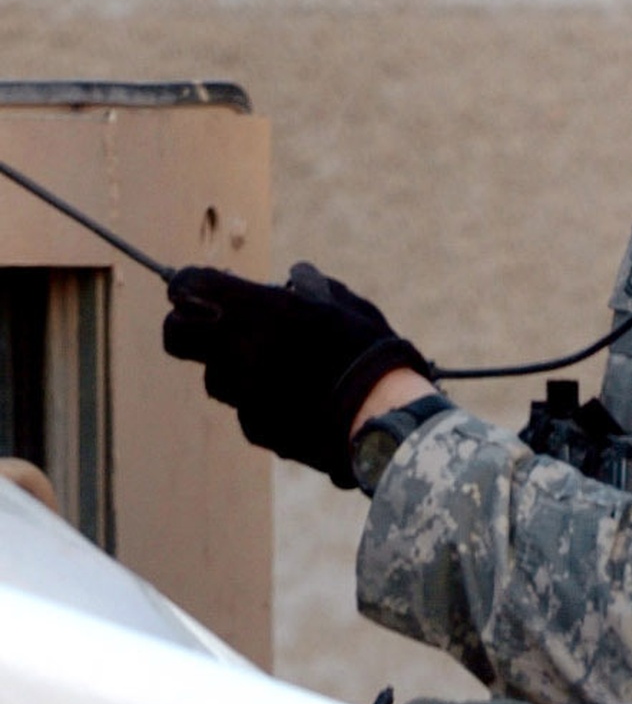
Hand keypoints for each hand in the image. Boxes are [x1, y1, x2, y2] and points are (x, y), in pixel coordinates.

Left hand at [162, 262, 432, 485]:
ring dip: (232, 370)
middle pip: (175, 335)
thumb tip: (295, 276)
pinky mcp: (255, 426)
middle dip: (184, 328)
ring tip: (274, 371)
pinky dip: (263, 403)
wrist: (384, 416)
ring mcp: (244, 392)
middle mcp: (242, 349)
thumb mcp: (346, 305)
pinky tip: (297, 401)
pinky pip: (246, 409)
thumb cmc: (370, 352)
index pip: (190, 287)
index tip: (195, 288)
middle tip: (205, 327)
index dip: (188, 286)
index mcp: (262, 309)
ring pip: (214, 377)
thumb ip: (313, 285)